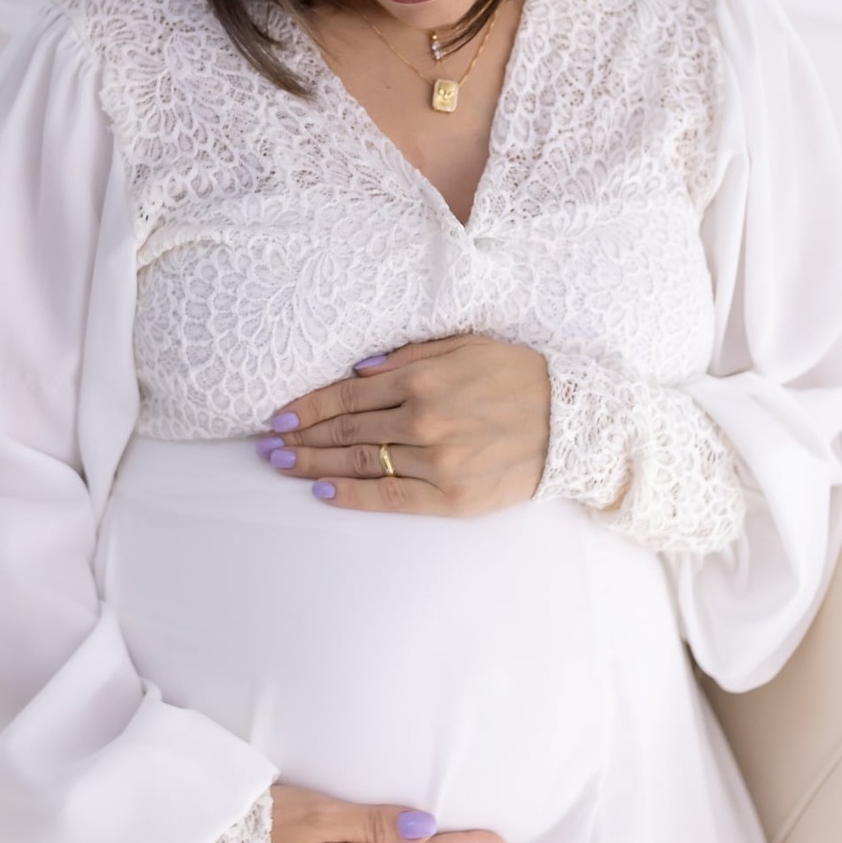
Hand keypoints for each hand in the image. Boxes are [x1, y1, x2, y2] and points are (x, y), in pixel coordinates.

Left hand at [256, 334, 551, 515]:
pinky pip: (389, 498)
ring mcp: (436, 462)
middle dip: (300, 438)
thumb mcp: (466, 345)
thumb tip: (359, 368)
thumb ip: (410, 355)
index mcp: (423, 379)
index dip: (307, 407)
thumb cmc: (518, 376)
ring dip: (314, 466)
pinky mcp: (451, 498)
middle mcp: (423, 420)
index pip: (347, 395)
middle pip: (345, 432)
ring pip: (359, 464)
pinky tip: (323, 493)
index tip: (279, 416)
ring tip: (283, 467)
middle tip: (267, 445)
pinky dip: (351, 496)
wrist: (574, 423)